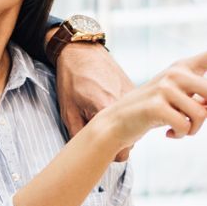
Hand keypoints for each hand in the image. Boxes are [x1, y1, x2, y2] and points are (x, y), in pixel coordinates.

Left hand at [54, 42, 135, 160]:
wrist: (81, 50)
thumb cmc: (71, 79)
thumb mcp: (68, 111)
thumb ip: (79, 135)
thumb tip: (89, 155)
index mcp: (109, 111)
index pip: (123, 151)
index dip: (115, 155)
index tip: (106, 152)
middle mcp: (127, 103)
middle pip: (133, 139)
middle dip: (121, 141)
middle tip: (105, 134)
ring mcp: (134, 94)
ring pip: (137, 124)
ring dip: (127, 126)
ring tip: (109, 119)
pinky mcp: (136, 87)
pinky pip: (139, 109)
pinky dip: (130, 113)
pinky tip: (115, 108)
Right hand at [99, 31, 206, 149]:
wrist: (118, 122)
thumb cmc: (152, 112)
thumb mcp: (180, 104)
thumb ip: (203, 103)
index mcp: (185, 68)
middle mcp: (177, 73)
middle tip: (197, 122)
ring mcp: (166, 87)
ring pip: (203, 115)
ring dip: (193, 130)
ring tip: (178, 129)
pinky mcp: (157, 104)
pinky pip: (186, 126)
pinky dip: (180, 135)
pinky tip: (168, 134)